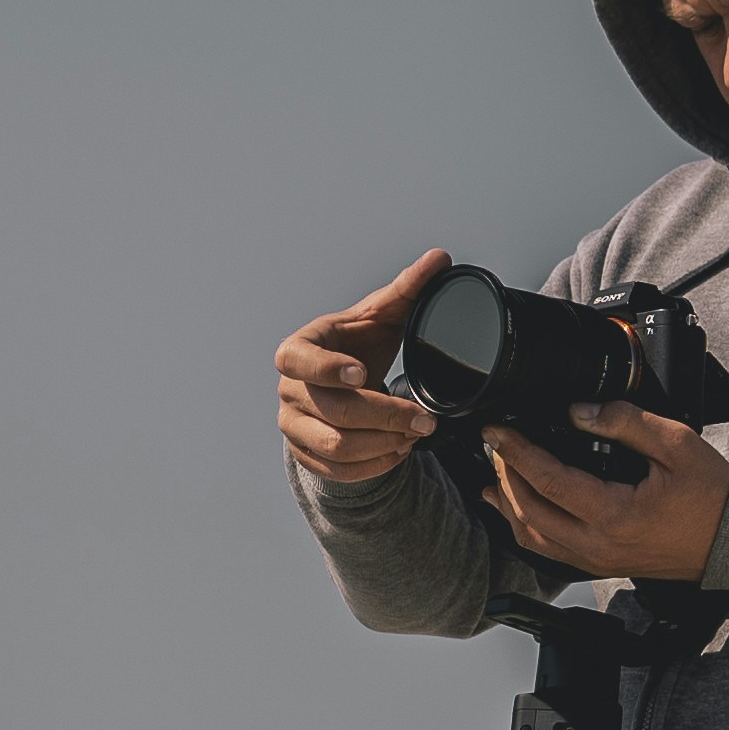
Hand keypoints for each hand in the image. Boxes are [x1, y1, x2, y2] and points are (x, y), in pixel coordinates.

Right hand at [275, 253, 450, 486]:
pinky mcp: (305, 454)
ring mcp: (292, 425)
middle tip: (424, 419)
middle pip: (333, 410)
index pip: (298, 360)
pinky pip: (337, 471)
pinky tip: (399, 451)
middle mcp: (288, 390)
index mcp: (298, 348)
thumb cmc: (359, 342)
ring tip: (416, 434)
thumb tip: (440, 258)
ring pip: (336, 447)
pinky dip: (373, 466)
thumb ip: (409, 287)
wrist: (341, 383)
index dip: (327, 368)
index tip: (363, 372)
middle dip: (385, 416)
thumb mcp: (381, 314)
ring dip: (383, 444)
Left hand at [485, 403, 728, 590]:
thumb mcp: (676, 444)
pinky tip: (516, 510)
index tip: (497, 430)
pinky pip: (549, 551)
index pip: (547, 480)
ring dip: (508, 505)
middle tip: (496, 444)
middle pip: (528, 512)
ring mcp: (597, 561)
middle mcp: (598, 545)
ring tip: (494, 476)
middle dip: (505, 475)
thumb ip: (626, 423)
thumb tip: (580, 411)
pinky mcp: (600, 566)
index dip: (515, 452)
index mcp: (614, 514)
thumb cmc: (711, 496)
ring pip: (532, 539)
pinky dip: (526, 528)